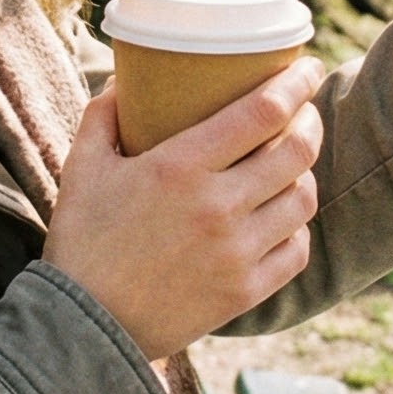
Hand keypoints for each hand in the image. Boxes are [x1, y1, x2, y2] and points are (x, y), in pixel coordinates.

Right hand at [43, 58, 325, 360]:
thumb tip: (123, 83)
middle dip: (310, 121)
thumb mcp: (82, 167)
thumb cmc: (82, 241)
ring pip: (302, 199)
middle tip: (303, 111)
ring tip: (292, 163)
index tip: (305, 66)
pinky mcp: (245, 292)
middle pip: (296, 151)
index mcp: (180, 168)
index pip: (263, 112)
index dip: (296, 83)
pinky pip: (296, 249)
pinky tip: (283, 216)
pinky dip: (297, 227)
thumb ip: (102, 117)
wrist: (85, 328)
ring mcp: (237, 253)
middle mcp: (218, 207)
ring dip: (304, 173)